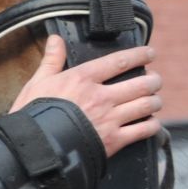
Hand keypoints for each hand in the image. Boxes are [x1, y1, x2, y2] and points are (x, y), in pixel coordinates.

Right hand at [10, 36, 162, 157]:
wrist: (34, 149)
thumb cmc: (33, 115)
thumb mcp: (37, 83)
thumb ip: (51, 60)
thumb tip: (55, 39)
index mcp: (82, 79)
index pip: (119, 61)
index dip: (139, 55)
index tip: (150, 53)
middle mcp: (101, 97)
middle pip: (141, 83)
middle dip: (153, 80)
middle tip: (154, 79)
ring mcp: (109, 119)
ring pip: (147, 105)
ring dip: (155, 101)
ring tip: (154, 100)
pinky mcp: (113, 140)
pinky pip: (144, 130)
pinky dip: (152, 125)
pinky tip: (150, 123)